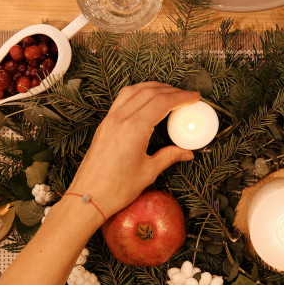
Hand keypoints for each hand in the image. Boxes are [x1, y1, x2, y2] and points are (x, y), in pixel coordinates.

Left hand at [67, 82, 200, 215]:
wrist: (89, 196)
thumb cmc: (116, 188)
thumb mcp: (148, 172)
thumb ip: (169, 156)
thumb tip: (186, 152)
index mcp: (134, 128)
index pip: (162, 102)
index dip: (181, 97)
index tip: (194, 97)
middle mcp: (121, 119)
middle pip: (149, 92)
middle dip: (170, 90)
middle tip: (185, 95)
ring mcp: (110, 119)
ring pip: (134, 91)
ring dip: (153, 87)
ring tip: (168, 92)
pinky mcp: (104, 124)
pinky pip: (122, 99)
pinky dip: (138, 93)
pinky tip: (146, 100)